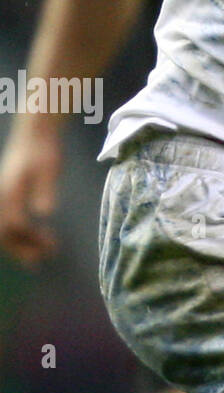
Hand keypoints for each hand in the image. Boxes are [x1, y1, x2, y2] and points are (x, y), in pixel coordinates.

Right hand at [0, 119, 62, 266]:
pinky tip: (40, 238)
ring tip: (46, 251)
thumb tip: (45, 212)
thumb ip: (46, 190)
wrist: (35, 135)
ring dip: (22, 244)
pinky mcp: (8, 199)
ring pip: (6, 230)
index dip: (28, 239)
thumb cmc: (44, 150)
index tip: (47, 247)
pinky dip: (21, 234)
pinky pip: (9, 222)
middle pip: (5, 232)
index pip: (14, 224)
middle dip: (22, 248)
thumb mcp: (50, 168)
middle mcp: (2, 198)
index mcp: (10, 193)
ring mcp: (2, 199)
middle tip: (44, 257)